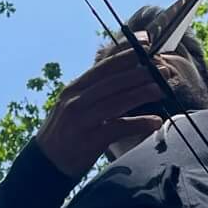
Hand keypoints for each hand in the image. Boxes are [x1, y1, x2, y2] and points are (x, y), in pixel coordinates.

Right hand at [34, 36, 181, 176]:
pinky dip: (139, 123)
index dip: (126, 53)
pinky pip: (118, 127)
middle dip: (140, 72)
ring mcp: (82, 119)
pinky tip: (155, 122)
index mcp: (74, 88)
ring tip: (162, 89)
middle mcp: (76, 100)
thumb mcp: (74, 106)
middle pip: (112, 81)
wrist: (45, 165)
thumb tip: (123, 77)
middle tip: (162, 68)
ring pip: (117, 101)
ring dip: (142, 93)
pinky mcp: (89, 140)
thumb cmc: (65, 134)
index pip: (103, 65)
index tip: (147, 42)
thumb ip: (93, 92)